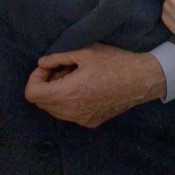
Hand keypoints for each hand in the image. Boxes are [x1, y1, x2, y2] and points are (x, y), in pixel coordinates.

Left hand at [24, 42, 164, 127]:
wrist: (141, 79)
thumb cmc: (114, 62)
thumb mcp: (86, 52)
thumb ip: (59, 57)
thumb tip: (42, 63)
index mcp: (67, 93)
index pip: (32, 94)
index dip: (35, 78)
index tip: (49, 67)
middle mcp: (71, 111)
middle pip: (41, 102)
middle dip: (46, 85)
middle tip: (63, 69)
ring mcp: (81, 119)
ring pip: (54, 110)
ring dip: (57, 94)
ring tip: (75, 78)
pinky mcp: (90, 122)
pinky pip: (70, 114)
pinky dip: (69, 102)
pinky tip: (86, 88)